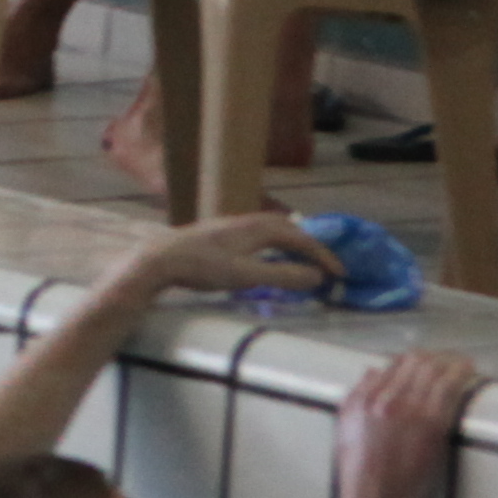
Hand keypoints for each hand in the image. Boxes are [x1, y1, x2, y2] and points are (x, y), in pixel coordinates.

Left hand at [131, 208, 337, 301]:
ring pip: (271, 229)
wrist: (158, 259)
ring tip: (303, 259)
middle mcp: (246, 221)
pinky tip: (265, 255)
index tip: (339, 273)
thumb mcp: (246, 276)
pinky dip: (273, 244)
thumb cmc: (202, 268)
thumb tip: (316, 276)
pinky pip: (257, 234)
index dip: (323, 255)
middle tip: (326, 265)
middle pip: (288, 228)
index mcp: (257, 228)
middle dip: (310, 245)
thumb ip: (282, 277)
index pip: (301, 238)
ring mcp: (230, 225)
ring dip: (291, 242)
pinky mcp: (218, 234)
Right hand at [335, 349, 480, 497]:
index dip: (407, 362)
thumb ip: (357, 398)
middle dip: (432, 358)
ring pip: (432, 370)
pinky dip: (460, 375)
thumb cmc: (362, 475)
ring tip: (463, 363)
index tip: (420, 364)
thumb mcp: (346, 431)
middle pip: (412, 363)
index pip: (389, 367)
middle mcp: (384, 400)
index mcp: (362, 401)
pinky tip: (469, 372)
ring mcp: (409, 410)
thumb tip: (372, 373)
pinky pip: (448, 388)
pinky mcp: (432, 423)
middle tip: (446, 360)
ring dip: (450, 362)